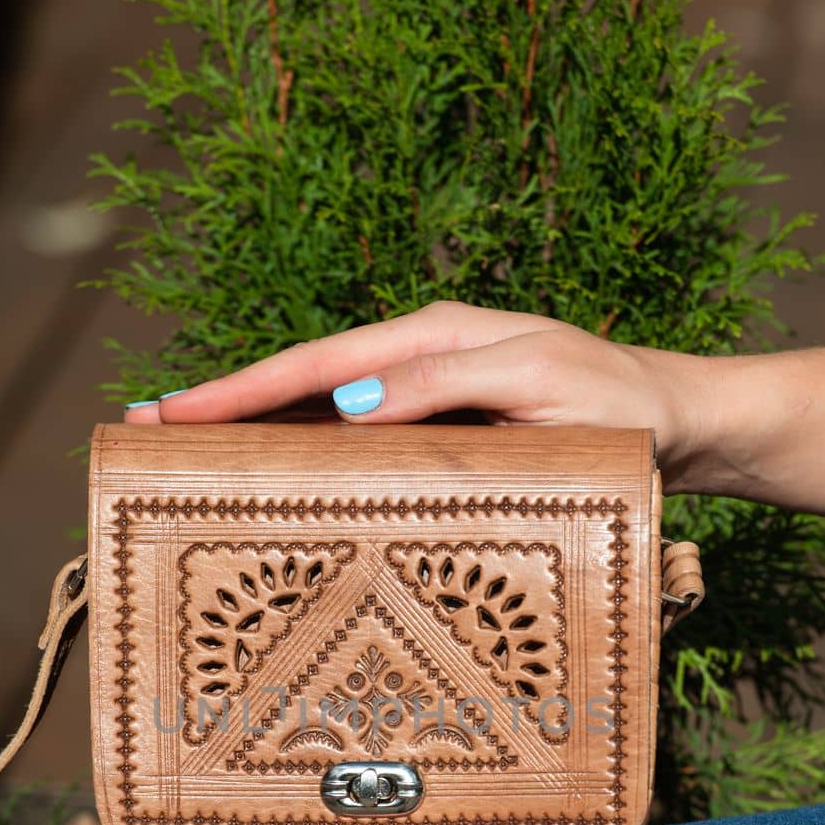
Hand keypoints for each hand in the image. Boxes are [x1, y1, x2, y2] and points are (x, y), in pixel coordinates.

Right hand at [124, 298, 708, 491]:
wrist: (682, 429)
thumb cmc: (621, 406)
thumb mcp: (540, 385)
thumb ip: (446, 384)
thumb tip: (349, 401)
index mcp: (434, 338)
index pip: (317, 362)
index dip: (240, 388)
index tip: (172, 410)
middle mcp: (421, 364)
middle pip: (303, 385)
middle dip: (223, 407)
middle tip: (143, 431)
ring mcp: (430, 403)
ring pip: (325, 418)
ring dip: (258, 437)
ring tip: (187, 460)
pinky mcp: (447, 440)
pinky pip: (364, 449)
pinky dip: (312, 462)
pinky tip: (279, 487)